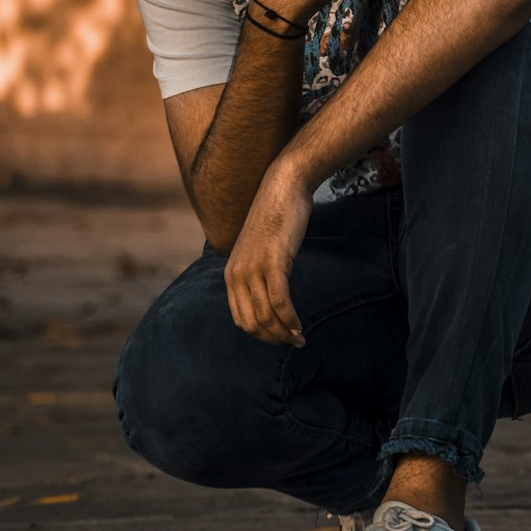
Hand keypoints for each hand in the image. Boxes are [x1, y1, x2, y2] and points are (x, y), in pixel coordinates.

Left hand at [225, 161, 312, 346]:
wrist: (283, 187)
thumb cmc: (276, 217)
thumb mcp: (259, 249)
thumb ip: (258, 272)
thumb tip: (269, 295)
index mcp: (231, 274)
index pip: (240, 319)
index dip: (261, 335)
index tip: (280, 338)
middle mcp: (237, 275)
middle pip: (253, 322)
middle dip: (273, 338)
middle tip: (293, 342)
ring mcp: (253, 269)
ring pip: (266, 316)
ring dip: (284, 333)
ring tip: (299, 338)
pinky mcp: (273, 263)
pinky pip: (279, 302)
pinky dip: (290, 320)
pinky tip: (299, 327)